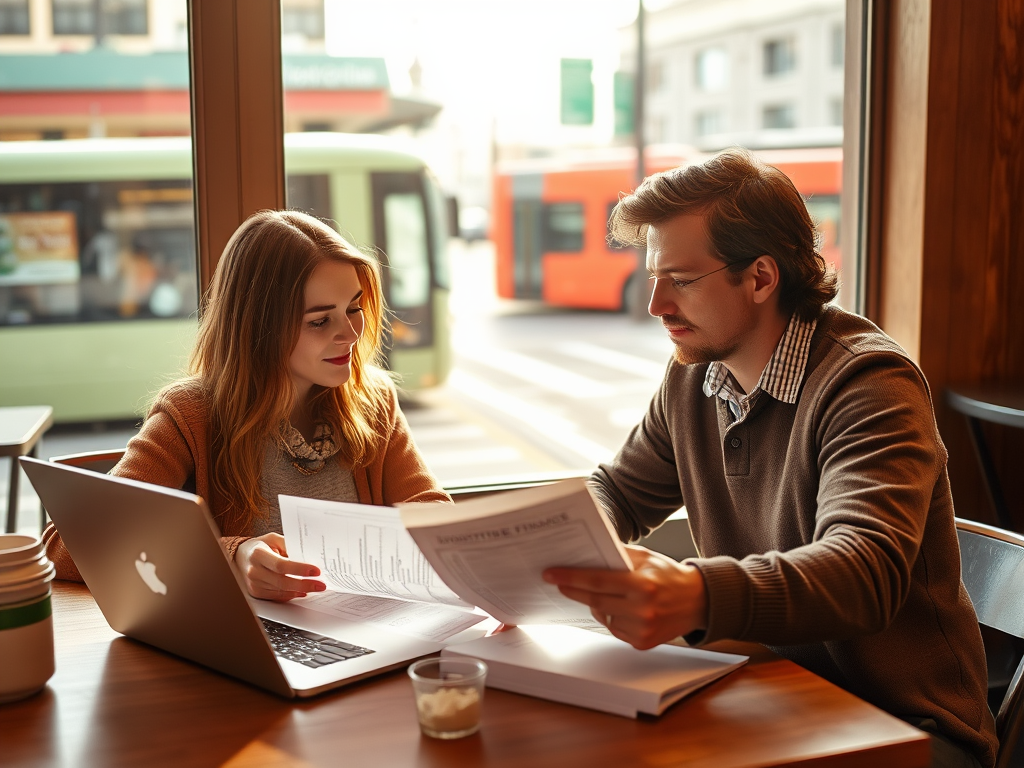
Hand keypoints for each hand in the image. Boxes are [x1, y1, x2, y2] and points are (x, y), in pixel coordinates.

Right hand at [234, 533, 326, 600]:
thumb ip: (289, 545)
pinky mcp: (256, 592)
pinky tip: (302, 592)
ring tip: (315, 587)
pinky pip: (277, 596)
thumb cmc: (260, 546)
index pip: (281, 565)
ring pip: (281, 591)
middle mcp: (254, 571)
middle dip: (304, 584)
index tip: (316, 571)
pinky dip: (291, 595)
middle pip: (282, 581)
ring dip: (301, 590)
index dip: (300, 569)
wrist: (240, 557)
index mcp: (258, 554)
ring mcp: (254, 584)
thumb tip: (308, 554)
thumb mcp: (273, 539)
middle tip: (321, 584)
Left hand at [543, 545, 707, 649]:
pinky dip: (612, 617)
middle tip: (557, 581)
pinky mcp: (642, 642)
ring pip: (603, 616)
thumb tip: (589, 552)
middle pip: (595, 600)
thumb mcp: (646, 557)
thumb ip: (619, 555)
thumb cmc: (669, 575)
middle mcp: (642, 610)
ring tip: (606, 593)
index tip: (552, 574)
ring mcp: (642, 629)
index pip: (597, 581)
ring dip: (597, 605)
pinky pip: (615, 629)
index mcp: (642, 585)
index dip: (571, 577)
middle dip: (573, 590)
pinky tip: (623, 608)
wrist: (698, 601)